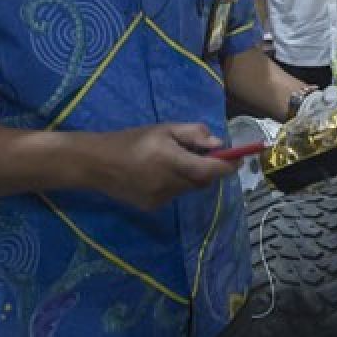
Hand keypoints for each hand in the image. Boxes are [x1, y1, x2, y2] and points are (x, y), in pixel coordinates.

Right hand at [81, 124, 235, 210]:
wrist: (96, 163)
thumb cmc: (132, 140)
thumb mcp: (164, 129)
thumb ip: (193, 134)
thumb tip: (218, 143)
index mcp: (171, 161)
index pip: (209, 170)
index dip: (228, 166)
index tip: (239, 158)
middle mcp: (168, 184)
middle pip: (202, 181)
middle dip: (208, 169)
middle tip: (202, 154)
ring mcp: (160, 199)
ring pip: (189, 188)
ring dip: (191, 176)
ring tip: (173, 161)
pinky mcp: (152, 207)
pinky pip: (175, 194)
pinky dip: (176, 184)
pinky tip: (158, 174)